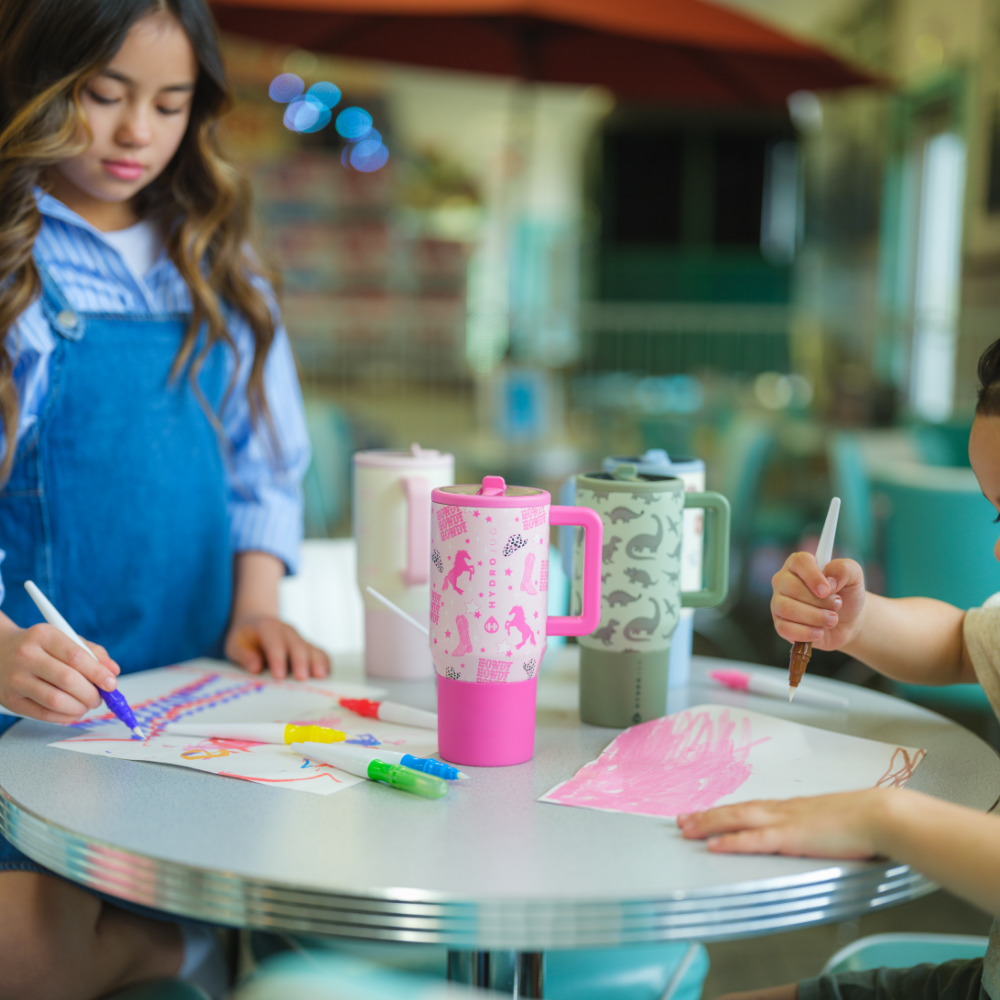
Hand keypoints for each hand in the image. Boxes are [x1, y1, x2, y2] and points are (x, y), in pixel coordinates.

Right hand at [0, 620, 120, 723]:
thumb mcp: (65, 638)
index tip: (111, 684)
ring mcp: (16, 679)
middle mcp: (26, 656)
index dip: (98, 673)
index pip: (76, 656)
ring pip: (55, 700)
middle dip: (91, 693)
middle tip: (100, 698)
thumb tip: (113, 671)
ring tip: (87, 705)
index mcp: (43, 636)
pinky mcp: (10, 699)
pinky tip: (73, 712)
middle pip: (67, 680)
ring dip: (79, 707)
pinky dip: (64, 717)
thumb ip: (92, 652)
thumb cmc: (40, 647)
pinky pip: (42, 713)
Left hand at [225, 614, 330, 679]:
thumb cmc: (244, 638)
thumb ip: (244, 655)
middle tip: (301, 678)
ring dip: (316, 662)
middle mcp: (287, 631)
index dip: (278, 658)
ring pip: (311, 649)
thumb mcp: (235, 645)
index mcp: (267, 627)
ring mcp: (299, 638)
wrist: (256, 624)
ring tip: (320, 677)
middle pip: (297, 645)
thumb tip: (256, 667)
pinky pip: (320, 653)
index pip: (275, 642)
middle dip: (300, 662)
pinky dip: (324, 663)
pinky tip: (325, 675)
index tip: (279, 675)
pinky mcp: (307, 647)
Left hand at [677, 789, 899, 858]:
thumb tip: (819, 837)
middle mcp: (783, 810)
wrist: (881, 815)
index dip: (726, 811)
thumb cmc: (866, 820)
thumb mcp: (836, 823)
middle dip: (707, 816)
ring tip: (687, 829)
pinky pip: (753, 840)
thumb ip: (821, 829)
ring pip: (736, 820)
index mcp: (793, 808)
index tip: (706, 813)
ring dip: (709, 824)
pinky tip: (714, 845)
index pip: (751, 807)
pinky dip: (730, 841)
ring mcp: (784, 822)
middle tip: (682, 820)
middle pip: (736, 811)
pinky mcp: (791, 837)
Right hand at [771, 554, 866, 651]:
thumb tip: (830, 580)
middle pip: (791, 587)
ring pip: (786, 609)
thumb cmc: (846, 595)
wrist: (847, 622)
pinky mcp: (779, 623)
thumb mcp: (854, 577)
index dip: (813, 576)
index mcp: (799, 564)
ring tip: (832, 620)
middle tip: (837, 606)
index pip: (799, 562)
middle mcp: (783, 580)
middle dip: (819, 601)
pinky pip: (784, 628)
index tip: (828, 590)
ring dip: (814, 617)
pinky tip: (819, 632)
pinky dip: (805, 633)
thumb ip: (844, 569)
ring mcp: (778, 602)